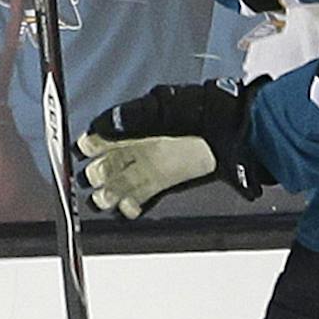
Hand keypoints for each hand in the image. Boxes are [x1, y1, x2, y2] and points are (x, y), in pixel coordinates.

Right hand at [77, 78, 269, 217]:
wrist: (235, 130)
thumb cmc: (202, 110)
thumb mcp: (164, 107)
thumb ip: (133, 117)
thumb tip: (103, 126)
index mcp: (135, 122)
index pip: (102, 135)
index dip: (90, 145)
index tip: (82, 151)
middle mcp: (139, 145)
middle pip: (106, 163)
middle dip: (97, 173)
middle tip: (93, 180)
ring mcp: (150, 166)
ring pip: (119, 183)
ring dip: (109, 193)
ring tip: (105, 199)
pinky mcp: (163, 184)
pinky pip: (140, 197)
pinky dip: (131, 207)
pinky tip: (127, 210)